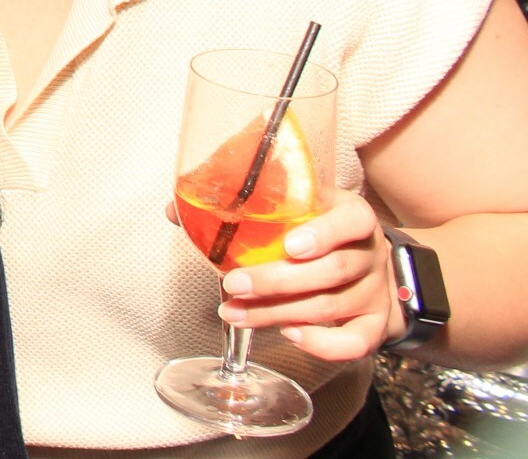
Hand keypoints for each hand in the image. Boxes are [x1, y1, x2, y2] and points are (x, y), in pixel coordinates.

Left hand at [218, 192, 403, 361]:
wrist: (364, 261)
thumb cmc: (317, 228)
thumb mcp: (294, 206)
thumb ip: (241, 205)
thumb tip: (173, 210)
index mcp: (352, 215)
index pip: (351, 221)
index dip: (323, 234)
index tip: (289, 245)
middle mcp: (370, 253)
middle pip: (332, 270)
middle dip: (276, 281)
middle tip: (232, 284)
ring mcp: (375, 291)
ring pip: (331, 306)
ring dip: (277, 313)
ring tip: (235, 312)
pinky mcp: (375, 325)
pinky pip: (356, 343)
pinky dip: (322, 344)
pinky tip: (287, 333)